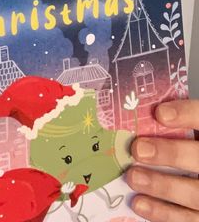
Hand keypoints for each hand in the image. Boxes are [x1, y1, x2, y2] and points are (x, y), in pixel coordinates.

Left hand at [126, 100, 198, 220]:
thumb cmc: (189, 149)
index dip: (186, 114)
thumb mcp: (189, 133)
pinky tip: (139, 203)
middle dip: (170, 153)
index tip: (160, 113)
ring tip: (132, 177)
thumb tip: (137, 116)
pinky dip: (162, 213)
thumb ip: (175, 127)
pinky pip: (188, 219)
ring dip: (162, 186)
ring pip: (195, 194)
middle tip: (138, 149)